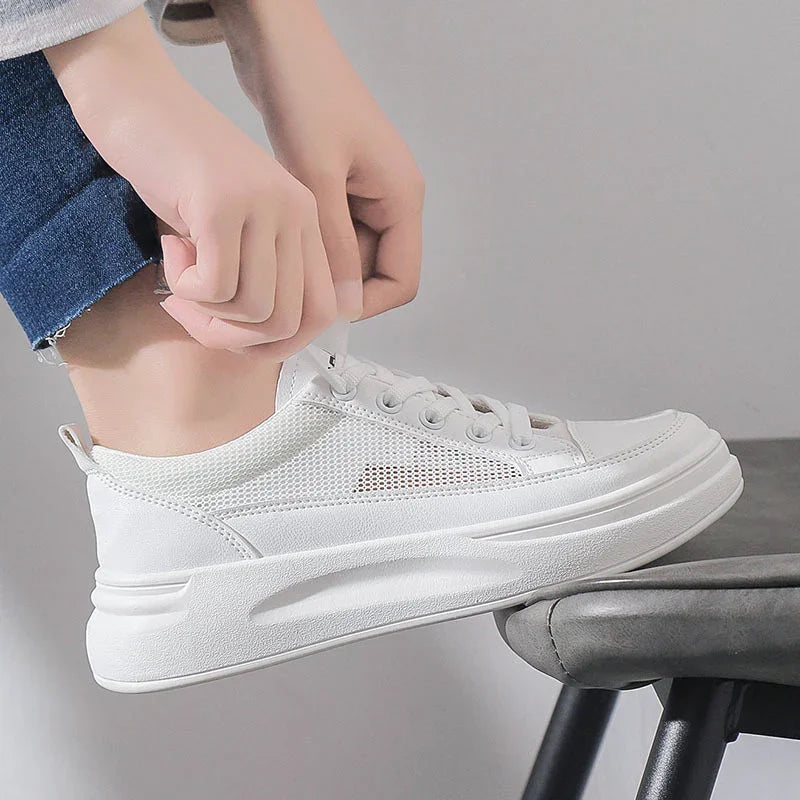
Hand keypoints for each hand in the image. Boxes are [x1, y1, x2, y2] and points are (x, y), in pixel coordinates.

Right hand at [45, 8, 336, 356]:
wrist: (135, 100)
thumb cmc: (179, 172)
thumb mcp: (234, 230)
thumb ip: (258, 276)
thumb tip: (261, 343)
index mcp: (308, 221)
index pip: (322, 314)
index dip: (277, 344)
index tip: (230, 332)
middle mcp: (297, 214)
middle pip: (291, 324)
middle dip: (236, 339)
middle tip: (193, 312)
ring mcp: (264, 207)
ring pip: (255, 312)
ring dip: (206, 312)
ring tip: (180, 273)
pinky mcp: (223, 204)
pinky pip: (216, 289)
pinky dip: (185, 288)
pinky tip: (170, 249)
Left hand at [214, 0, 424, 319]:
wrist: (281, 40)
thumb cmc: (305, 92)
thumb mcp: (318, 176)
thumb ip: (335, 245)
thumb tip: (344, 307)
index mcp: (402, 198)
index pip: (401, 281)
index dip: (366, 305)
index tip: (323, 311)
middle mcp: (391, 200)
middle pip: (376, 273)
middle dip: (338, 288)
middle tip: (292, 293)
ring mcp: (366, 194)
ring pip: (350, 257)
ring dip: (320, 268)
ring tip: (279, 265)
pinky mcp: (341, 185)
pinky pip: (333, 234)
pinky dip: (309, 246)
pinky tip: (278, 241)